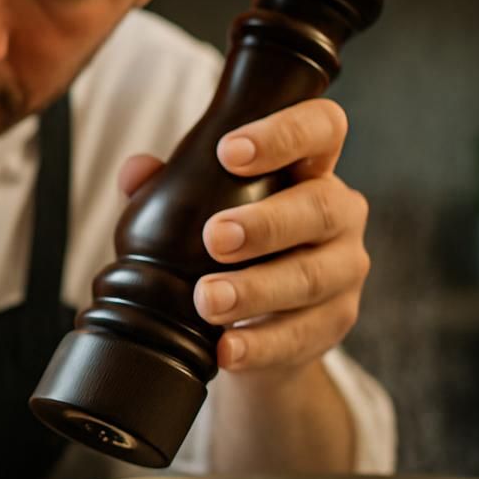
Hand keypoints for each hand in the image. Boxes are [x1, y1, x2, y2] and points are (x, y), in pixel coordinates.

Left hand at [118, 98, 370, 373]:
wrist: (258, 324)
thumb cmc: (226, 247)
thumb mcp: (196, 210)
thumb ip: (165, 187)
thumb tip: (134, 171)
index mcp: (309, 168)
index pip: (320, 128)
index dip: (283, 133)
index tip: (229, 151)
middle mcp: (339, 213)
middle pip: (319, 209)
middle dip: (266, 223)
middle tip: (214, 237)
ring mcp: (343, 269)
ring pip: (310, 277)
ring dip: (256, 289)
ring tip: (208, 301)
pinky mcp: (335, 323)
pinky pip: (302, 335)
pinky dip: (260, 345)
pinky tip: (226, 349)